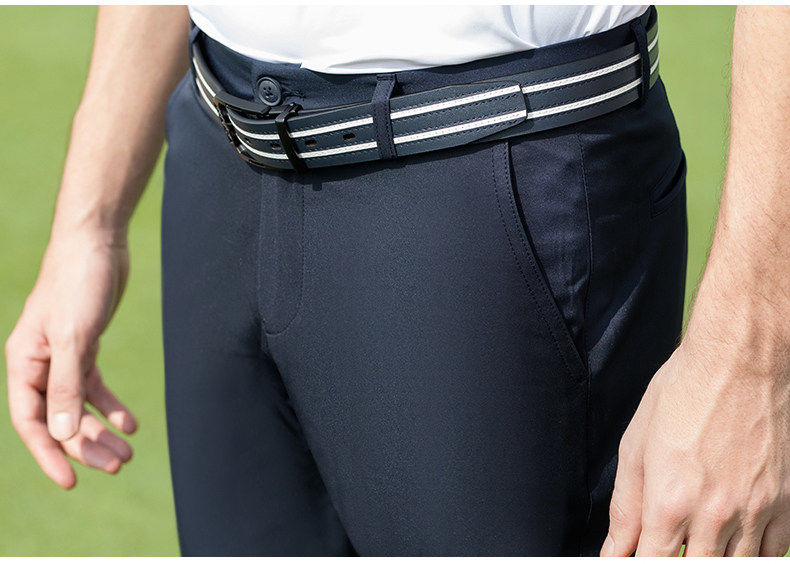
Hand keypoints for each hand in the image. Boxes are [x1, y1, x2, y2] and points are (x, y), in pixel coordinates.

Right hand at [5, 232, 136, 488]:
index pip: (32, 421)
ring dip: (100, 430)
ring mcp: (63, 356)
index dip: (49, 454)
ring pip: (79, 406)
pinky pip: (94, 386)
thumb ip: (67, 386)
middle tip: (118, 466)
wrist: (97, 243)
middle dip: (85, 446)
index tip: (70, 483)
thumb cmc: (78, 283)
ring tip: (128, 453)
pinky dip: (110, 405)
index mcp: (25, 363)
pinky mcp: (86, 346)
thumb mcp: (74, 338)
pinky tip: (129, 423)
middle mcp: (40, 364)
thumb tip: (62, 435)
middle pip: (59, 419)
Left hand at [602, 334, 789, 555]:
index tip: (634, 559)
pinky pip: (772, 553)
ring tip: (698, 536)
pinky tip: (734, 539)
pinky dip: (752, 554)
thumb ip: (625, 506)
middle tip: (668, 540)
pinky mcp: (786, 503)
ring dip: (712, 559)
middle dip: (676, 562)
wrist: (740, 361)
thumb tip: (614, 551)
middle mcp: (715, 515)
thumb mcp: (636, 446)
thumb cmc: (682, 394)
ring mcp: (756, 512)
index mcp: (670, 501)